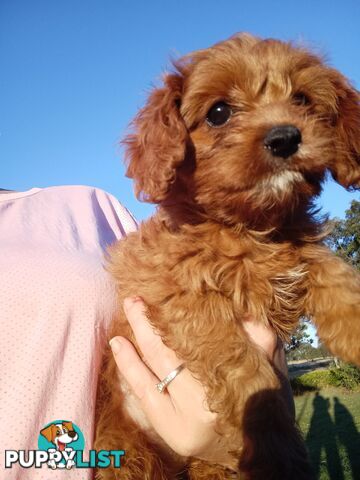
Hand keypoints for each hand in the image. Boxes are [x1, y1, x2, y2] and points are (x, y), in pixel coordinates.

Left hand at [109, 297, 289, 467]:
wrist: (265, 454)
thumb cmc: (271, 405)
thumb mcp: (274, 368)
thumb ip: (260, 337)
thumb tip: (238, 309)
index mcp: (228, 387)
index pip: (193, 344)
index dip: (174, 319)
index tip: (161, 297)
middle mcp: (201, 408)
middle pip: (165, 358)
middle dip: (146, 326)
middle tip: (133, 300)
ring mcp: (182, 426)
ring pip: (149, 379)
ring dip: (131, 350)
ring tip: (121, 323)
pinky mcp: (172, 435)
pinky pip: (145, 399)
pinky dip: (130, 373)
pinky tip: (120, 350)